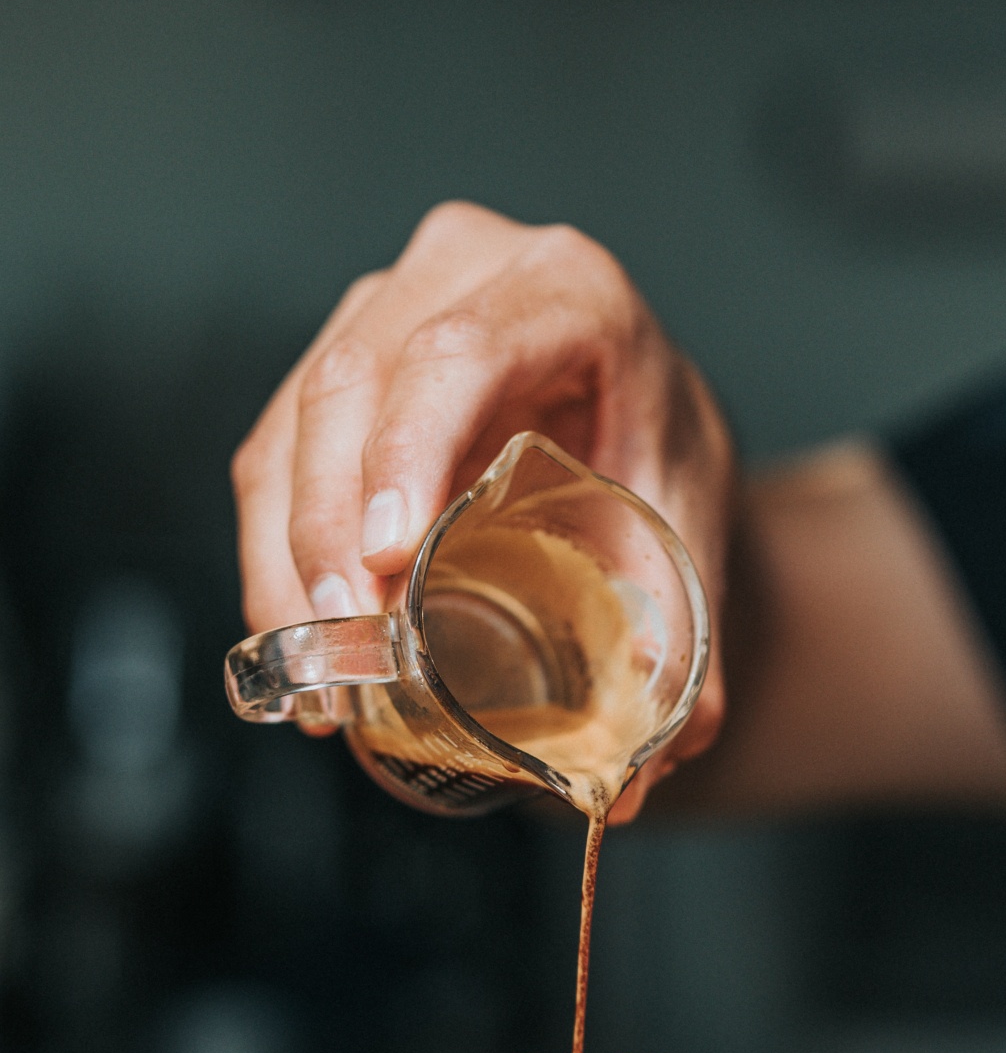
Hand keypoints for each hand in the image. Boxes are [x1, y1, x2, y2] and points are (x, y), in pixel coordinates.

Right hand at [232, 202, 739, 815]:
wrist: (643, 425)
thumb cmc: (660, 458)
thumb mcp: (686, 534)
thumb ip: (679, 657)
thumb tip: (633, 783)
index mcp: (570, 288)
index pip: (463, 349)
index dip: (408, 449)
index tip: (385, 556)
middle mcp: (466, 270)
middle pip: (356, 381)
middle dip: (328, 525)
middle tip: (340, 644)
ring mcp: (388, 305)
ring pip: (296, 417)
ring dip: (286, 553)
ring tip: (313, 669)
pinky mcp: (334, 362)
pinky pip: (273, 449)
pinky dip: (271, 550)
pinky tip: (289, 636)